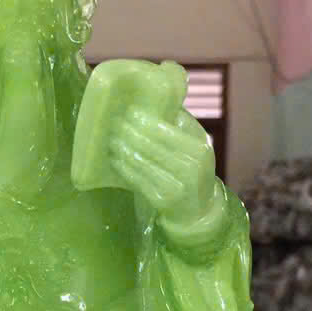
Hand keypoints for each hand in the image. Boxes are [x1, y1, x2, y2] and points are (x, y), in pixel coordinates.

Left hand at [109, 107, 215, 222]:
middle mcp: (189, 168)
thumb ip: (180, 125)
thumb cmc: (194, 169)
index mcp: (199, 149)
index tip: (129, 111)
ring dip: (122, 149)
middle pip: (149, 145)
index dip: (144, 120)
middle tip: (114, 123)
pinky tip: (116, 158)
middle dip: (128, 132)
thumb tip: (157, 100)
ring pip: (140, 161)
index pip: (165, 130)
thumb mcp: (197, 145)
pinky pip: (136, 179)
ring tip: (112, 139)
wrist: (199, 209)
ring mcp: (175, 186)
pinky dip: (124, 167)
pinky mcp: (161, 200)